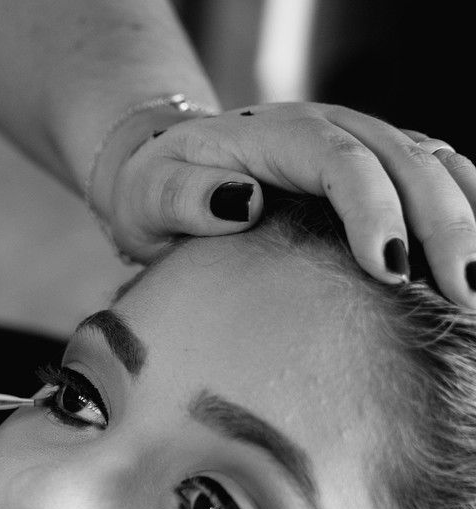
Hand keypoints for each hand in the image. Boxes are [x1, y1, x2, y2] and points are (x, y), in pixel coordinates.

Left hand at [102, 102, 475, 308]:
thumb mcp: (151, 195)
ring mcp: (363, 144)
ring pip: (436, 167)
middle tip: (464, 294)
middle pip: (407, 163)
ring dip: (468, 222)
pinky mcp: (380, 170)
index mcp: (279, 133)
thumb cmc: (158, 191)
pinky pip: (439, 179)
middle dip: (443, 227)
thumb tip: (241, 201)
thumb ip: (185, 196)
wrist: (168, 176)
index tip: (388, 270)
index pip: (342, 162)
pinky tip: (475, 264)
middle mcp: (333, 128)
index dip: (374, 211)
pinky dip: (466, 213)